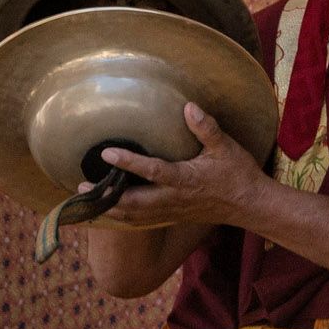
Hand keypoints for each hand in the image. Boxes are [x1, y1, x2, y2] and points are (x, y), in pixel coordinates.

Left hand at [84, 103, 266, 232]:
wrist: (248, 204)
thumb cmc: (237, 173)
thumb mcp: (226, 146)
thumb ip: (206, 128)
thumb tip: (188, 107)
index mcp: (184, 180)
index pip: (150, 171)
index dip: (127, 162)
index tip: (106, 154)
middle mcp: (172, 199)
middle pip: (131, 203)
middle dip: (105, 196)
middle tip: (81, 187)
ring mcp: (169, 211)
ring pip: (132, 216)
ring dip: (108, 209)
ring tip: (88, 199)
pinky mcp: (170, 217)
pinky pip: (140, 220)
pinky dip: (121, 216)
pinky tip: (112, 209)